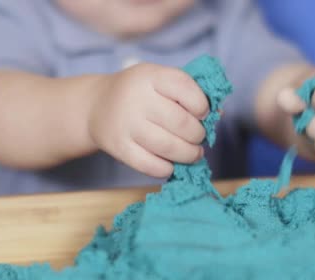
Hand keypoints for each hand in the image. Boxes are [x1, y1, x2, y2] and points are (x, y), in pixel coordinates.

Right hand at [87, 63, 208, 177]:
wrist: (96, 106)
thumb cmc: (140, 93)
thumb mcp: (160, 81)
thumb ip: (189, 93)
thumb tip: (218, 115)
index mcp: (150, 76)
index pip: (185, 88)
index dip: (202, 104)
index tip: (203, 113)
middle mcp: (136, 98)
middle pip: (181, 123)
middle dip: (198, 135)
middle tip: (198, 138)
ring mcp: (126, 124)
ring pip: (169, 147)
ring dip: (189, 155)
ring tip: (193, 154)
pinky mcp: (119, 147)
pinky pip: (151, 165)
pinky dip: (167, 169)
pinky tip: (171, 164)